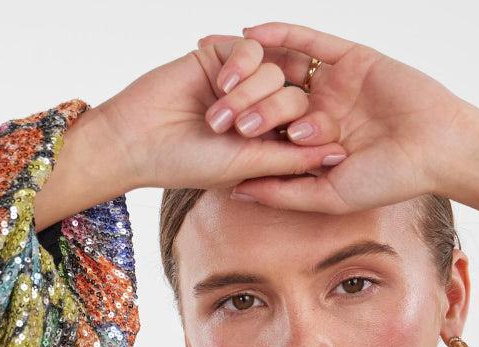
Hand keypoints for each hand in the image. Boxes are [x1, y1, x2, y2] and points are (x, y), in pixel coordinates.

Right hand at [95, 40, 347, 192]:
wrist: (139, 139)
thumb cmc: (191, 164)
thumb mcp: (249, 166)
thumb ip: (294, 159)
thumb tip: (339, 157)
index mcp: (271, 142)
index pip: (307, 128)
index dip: (304, 132)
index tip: (291, 140)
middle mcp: (261, 110)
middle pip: (296, 97)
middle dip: (271, 113)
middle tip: (240, 131)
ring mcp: (242, 82)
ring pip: (275, 71)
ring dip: (247, 94)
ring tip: (217, 118)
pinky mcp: (222, 56)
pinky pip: (251, 47)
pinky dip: (239, 66)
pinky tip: (218, 85)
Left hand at [218, 22, 471, 211]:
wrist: (437, 147)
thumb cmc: (390, 180)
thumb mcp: (328, 195)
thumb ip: (284, 192)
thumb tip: (235, 192)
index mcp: (318, 146)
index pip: (272, 137)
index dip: (240, 136)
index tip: (208, 138)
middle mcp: (324, 112)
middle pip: (272, 103)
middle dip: (242, 106)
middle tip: (216, 112)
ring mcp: (336, 83)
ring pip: (285, 71)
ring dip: (253, 68)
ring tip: (218, 66)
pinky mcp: (351, 56)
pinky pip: (309, 40)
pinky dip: (281, 33)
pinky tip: (251, 32)